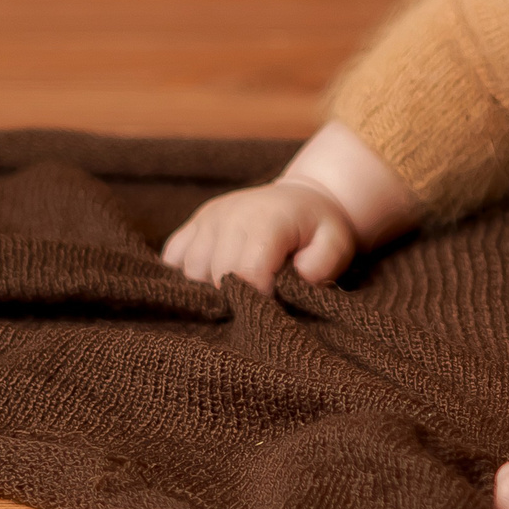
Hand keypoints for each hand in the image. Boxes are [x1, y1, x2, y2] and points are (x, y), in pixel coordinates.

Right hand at [161, 120, 419, 292]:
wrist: (303, 198)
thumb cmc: (319, 229)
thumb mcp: (336, 244)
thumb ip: (322, 266)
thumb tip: (293, 284)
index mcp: (267, 221)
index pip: (247, 272)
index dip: (258, 300)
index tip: (271, 311)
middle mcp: (230, 215)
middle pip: (215, 274)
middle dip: (234, 299)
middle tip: (254, 308)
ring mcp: (208, 218)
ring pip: (189, 270)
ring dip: (208, 289)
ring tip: (236, 292)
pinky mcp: (194, 223)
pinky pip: (171, 257)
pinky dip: (183, 274)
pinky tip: (209, 281)